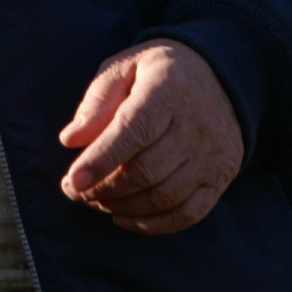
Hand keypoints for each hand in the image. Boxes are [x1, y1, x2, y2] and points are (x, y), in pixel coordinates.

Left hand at [57, 39, 242, 234]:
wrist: (221, 76)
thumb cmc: (158, 72)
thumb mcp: (124, 68)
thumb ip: (97, 101)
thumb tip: (70, 140)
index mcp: (169, 89)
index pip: (134, 132)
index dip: (101, 160)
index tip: (72, 181)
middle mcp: (196, 125)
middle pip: (146, 171)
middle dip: (103, 188)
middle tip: (75, 190)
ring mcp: (212, 154)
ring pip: (163, 197)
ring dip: (121, 207)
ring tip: (95, 200)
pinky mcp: (221, 176)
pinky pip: (187, 213)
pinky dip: (152, 224)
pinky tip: (123, 217)